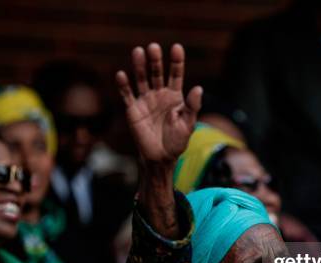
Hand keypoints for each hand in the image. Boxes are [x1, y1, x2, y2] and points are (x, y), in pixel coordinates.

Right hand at [116, 43, 201, 167]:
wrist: (161, 157)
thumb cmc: (177, 141)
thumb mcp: (189, 124)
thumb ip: (193, 106)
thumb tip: (199, 88)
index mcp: (175, 96)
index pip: (176, 74)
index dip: (176, 62)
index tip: (176, 48)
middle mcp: (159, 95)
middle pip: (157, 73)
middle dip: (155, 60)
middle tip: (153, 47)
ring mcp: (146, 101)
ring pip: (142, 79)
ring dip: (139, 66)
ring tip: (138, 52)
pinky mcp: (133, 110)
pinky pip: (128, 95)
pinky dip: (124, 85)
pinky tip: (122, 74)